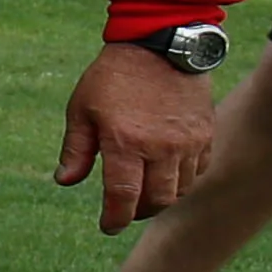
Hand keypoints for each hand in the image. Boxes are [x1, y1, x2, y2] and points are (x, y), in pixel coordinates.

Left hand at [59, 45, 218, 234]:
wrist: (160, 45)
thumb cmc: (113, 77)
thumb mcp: (82, 110)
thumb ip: (76, 150)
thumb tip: (65, 181)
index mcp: (125, 143)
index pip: (123, 197)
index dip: (114, 219)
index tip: (108, 226)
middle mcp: (161, 148)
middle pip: (156, 200)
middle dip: (138, 212)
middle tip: (125, 210)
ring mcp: (188, 142)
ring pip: (180, 189)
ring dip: (162, 198)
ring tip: (145, 193)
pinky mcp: (206, 134)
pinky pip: (199, 170)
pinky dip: (183, 180)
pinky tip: (168, 174)